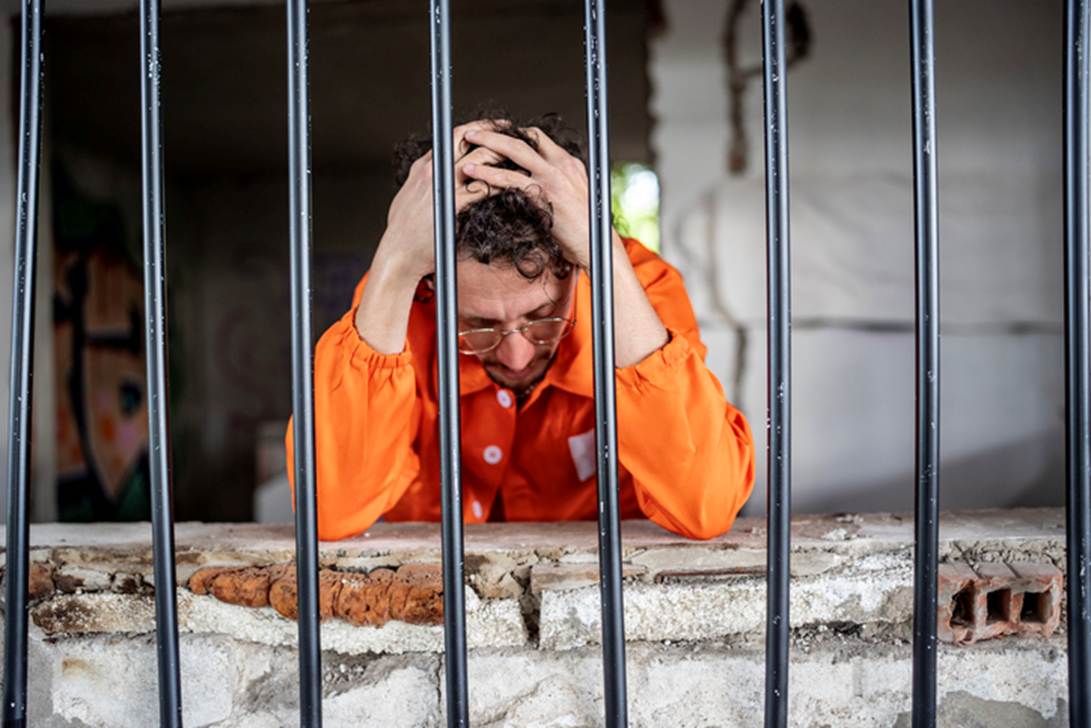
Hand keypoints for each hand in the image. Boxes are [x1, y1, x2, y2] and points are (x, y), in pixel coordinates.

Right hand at [375, 122, 501, 282]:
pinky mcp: (453, 204)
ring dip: (502, 156)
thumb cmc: (404, 232)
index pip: (451, 136)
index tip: (491, 127)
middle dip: (492, 131)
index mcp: (422, 167)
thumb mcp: (409, 197)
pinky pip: (484, 187)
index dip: (475, 129)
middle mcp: (432, 171)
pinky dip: (502, 183)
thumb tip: (433, 179)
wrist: (398, 254)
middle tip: (513, 132)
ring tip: (520, 158)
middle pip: (465, 138)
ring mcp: (443, 186)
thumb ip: (424, 183)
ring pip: (479, 159)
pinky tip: (515, 185)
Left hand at [460, 126, 594, 269]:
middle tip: (474, 131)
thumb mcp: (575, 197)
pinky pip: (510, 179)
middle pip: (524, 138)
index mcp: (569, 163)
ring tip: (467, 144)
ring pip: (515, 151)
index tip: (495, 136)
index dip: (514, 134)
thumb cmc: (585, 229)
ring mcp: (552, 178)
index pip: (538, 137)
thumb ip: (557, 183)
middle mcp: (562, 165)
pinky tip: (473, 174)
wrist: (596, 246)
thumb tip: (536, 182)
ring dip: (488, 145)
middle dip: (496, 132)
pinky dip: (488, 174)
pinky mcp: (543, 195)